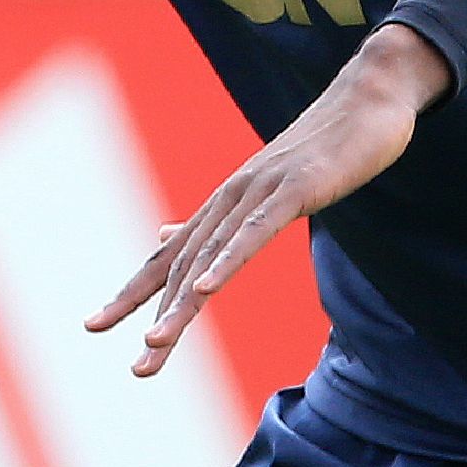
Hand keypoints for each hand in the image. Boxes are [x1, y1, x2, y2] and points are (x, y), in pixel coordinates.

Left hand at [87, 22, 451, 377]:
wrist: (370, 98)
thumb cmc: (326, 147)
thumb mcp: (270, 187)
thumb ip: (225, 216)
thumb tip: (168, 231)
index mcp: (224, 205)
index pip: (168, 257)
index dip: (131, 292)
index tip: (95, 325)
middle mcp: (231, 198)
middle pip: (181, 267)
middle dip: (152, 317)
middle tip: (138, 368)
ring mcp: (260, 191)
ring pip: (210, 257)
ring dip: (181, 305)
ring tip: (156, 345)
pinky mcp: (295, 189)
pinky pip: (255, 233)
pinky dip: (226, 263)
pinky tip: (205, 291)